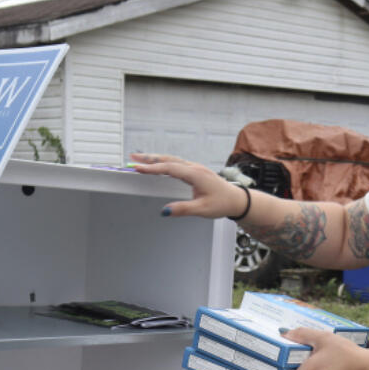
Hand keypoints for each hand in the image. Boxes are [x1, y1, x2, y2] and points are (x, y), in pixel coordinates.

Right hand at [129, 152, 244, 218]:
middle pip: (168, 160)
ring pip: (172, 159)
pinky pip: (177, 163)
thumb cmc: (222, 204)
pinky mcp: (196, 171)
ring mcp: (195, 168)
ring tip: (140, 158)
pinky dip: (164, 162)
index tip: (138, 168)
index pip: (170, 169)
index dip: (152, 168)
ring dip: (156, 158)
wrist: (236, 199)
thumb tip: (165, 211)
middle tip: (132, 158)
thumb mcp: (202, 210)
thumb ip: (183, 210)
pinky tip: (158, 164)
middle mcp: (194, 168)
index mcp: (195, 175)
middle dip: (149, 158)